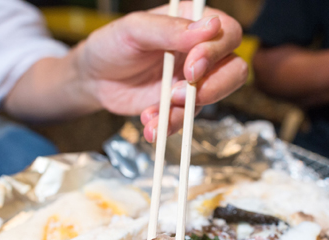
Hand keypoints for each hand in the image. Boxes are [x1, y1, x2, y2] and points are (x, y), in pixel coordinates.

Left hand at [78, 2, 246, 141]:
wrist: (94, 79)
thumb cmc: (112, 45)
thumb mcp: (134, 30)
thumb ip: (169, 29)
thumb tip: (209, 27)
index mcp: (194, 23)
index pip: (228, 34)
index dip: (215, 52)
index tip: (192, 67)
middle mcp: (201, 52)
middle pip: (235, 69)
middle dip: (213, 86)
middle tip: (179, 94)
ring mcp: (194, 81)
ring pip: (215, 98)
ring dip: (185, 111)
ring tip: (154, 114)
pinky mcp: (182, 105)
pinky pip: (187, 119)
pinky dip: (169, 126)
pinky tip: (151, 126)